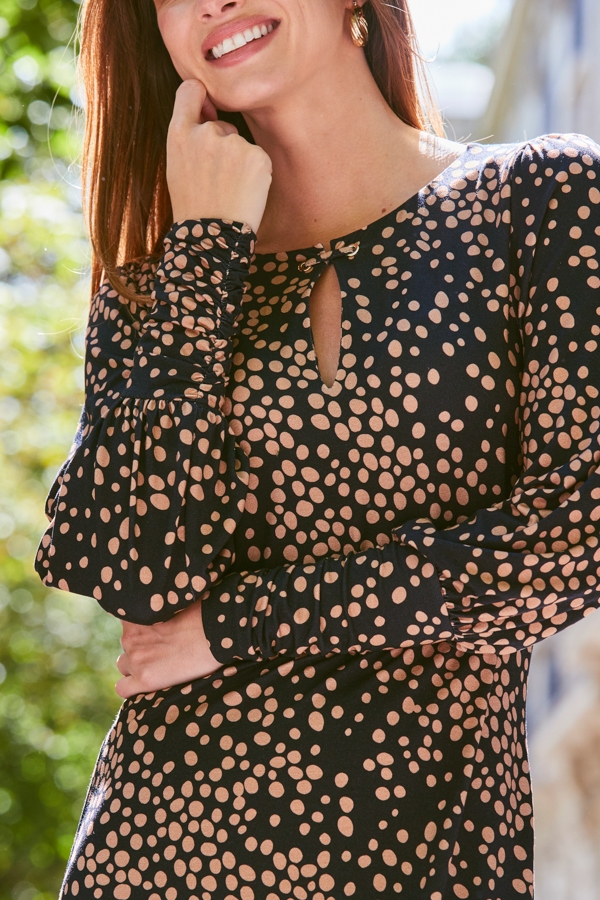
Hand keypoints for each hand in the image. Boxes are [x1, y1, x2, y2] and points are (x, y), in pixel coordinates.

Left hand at [115, 600, 221, 698]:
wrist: (215, 634)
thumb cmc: (203, 614)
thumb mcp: (175, 604)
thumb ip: (160, 608)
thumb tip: (164, 607)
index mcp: (136, 618)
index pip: (127, 626)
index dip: (141, 631)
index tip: (155, 633)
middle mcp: (130, 638)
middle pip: (126, 646)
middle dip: (140, 648)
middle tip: (163, 649)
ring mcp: (136, 660)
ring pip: (123, 665)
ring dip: (136, 666)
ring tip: (159, 665)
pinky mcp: (145, 680)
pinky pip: (123, 689)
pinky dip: (131, 687)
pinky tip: (148, 683)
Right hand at [167, 79, 272, 233]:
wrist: (211, 238)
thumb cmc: (193, 206)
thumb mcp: (177, 166)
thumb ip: (189, 136)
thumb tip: (210, 109)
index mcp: (179, 134)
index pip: (190, 91)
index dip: (200, 96)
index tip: (206, 106)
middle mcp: (205, 133)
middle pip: (220, 126)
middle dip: (222, 146)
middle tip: (216, 181)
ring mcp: (232, 143)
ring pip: (240, 144)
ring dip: (239, 162)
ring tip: (229, 190)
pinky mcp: (256, 156)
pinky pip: (258, 158)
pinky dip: (255, 173)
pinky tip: (244, 192)